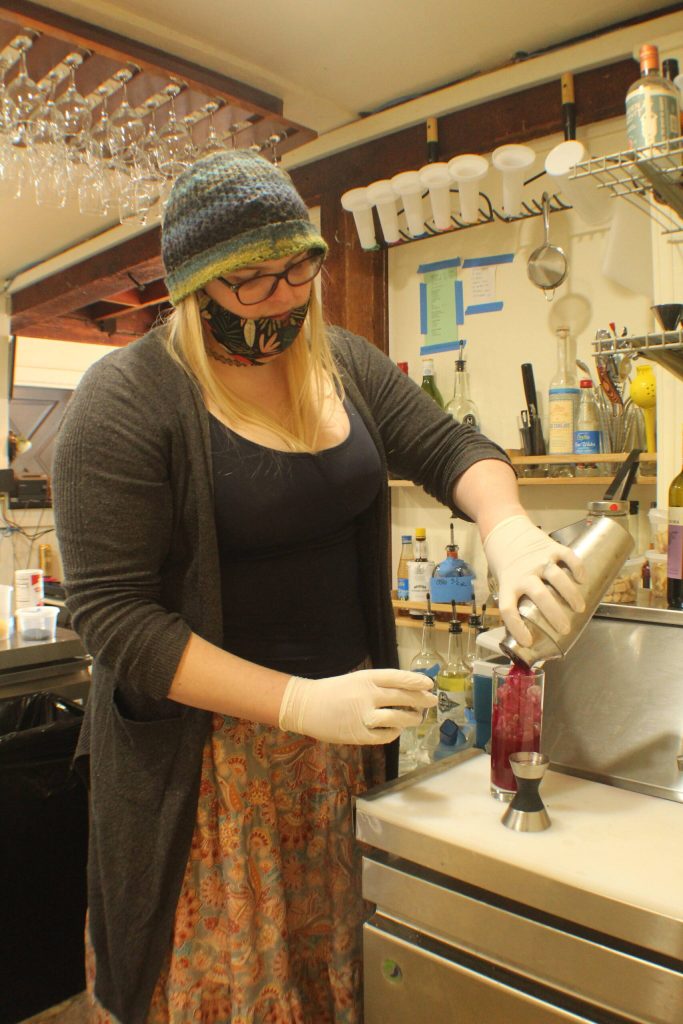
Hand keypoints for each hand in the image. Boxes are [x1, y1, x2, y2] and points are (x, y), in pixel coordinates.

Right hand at [278, 668, 436, 744]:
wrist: (306, 706)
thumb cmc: (334, 691)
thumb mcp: (357, 680)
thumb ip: (379, 685)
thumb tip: (408, 691)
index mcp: (367, 678)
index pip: (398, 678)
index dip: (416, 680)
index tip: (429, 684)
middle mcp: (368, 695)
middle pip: (403, 697)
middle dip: (421, 699)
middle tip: (432, 701)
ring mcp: (365, 716)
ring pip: (398, 717)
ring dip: (412, 718)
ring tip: (417, 718)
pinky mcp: (360, 734)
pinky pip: (386, 735)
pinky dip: (394, 732)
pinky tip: (396, 729)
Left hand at [483, 515, 585, 645]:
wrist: (505, 531)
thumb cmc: (506, 563)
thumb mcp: (504, 581)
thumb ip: (516, 600)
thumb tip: (529, 629)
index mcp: (508, 584)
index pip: (508, 610)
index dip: (517, 628)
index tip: (528, 641)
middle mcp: (524, 572)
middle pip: (540, 596)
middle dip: (555, 615)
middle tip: (564, 629)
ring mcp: (538, 559)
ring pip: (557, 578)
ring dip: (571, 595)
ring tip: (579, 608)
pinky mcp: (551, 547)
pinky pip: (568, 557)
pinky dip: (577, 568)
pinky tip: (583, 580)